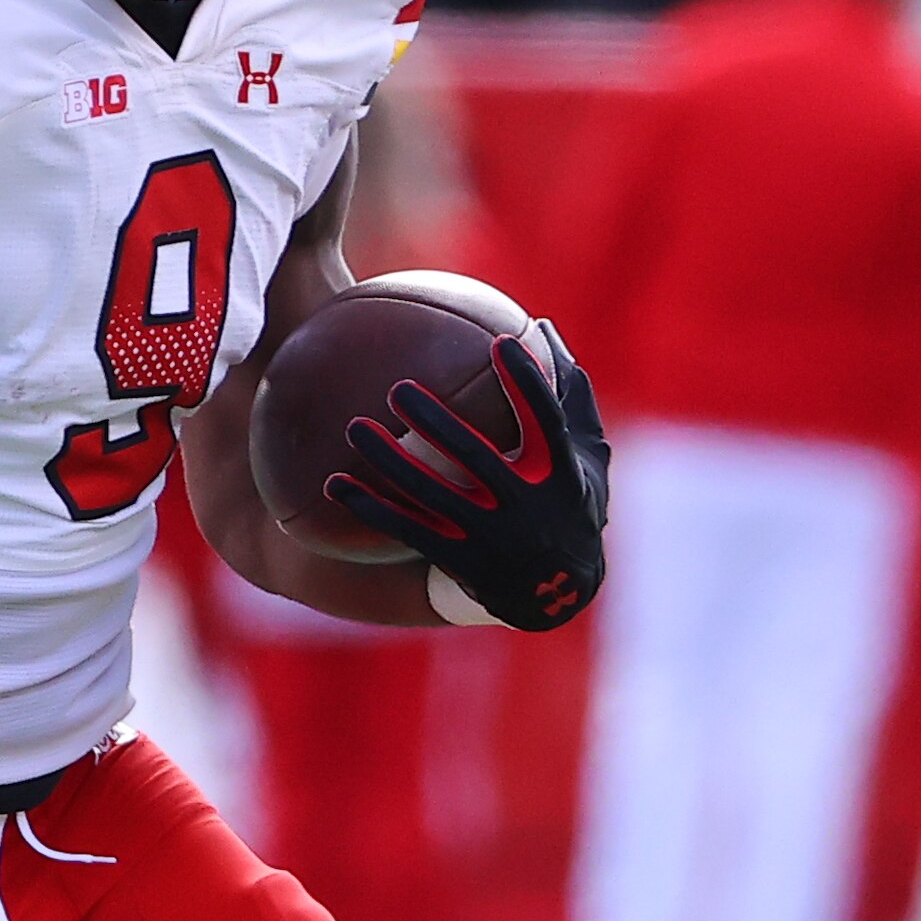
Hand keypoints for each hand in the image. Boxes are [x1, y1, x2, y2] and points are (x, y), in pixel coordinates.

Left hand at [324, 322, 612, 631]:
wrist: (558, 594)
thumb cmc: (571, 501)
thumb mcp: (588, 453)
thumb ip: (569, 393)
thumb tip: (539, 326)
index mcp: (561, 473)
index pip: (546, 422)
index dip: (527, 384)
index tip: (502, 342)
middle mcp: (525, 506)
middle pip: (476, 459)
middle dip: (437, 425)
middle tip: (399, 389)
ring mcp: (490, 537)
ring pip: (432, 496)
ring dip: (391, 462)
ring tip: (355, 427)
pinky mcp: (460, 560)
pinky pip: (407, 530)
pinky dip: (370, 508)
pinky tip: (333, 484)